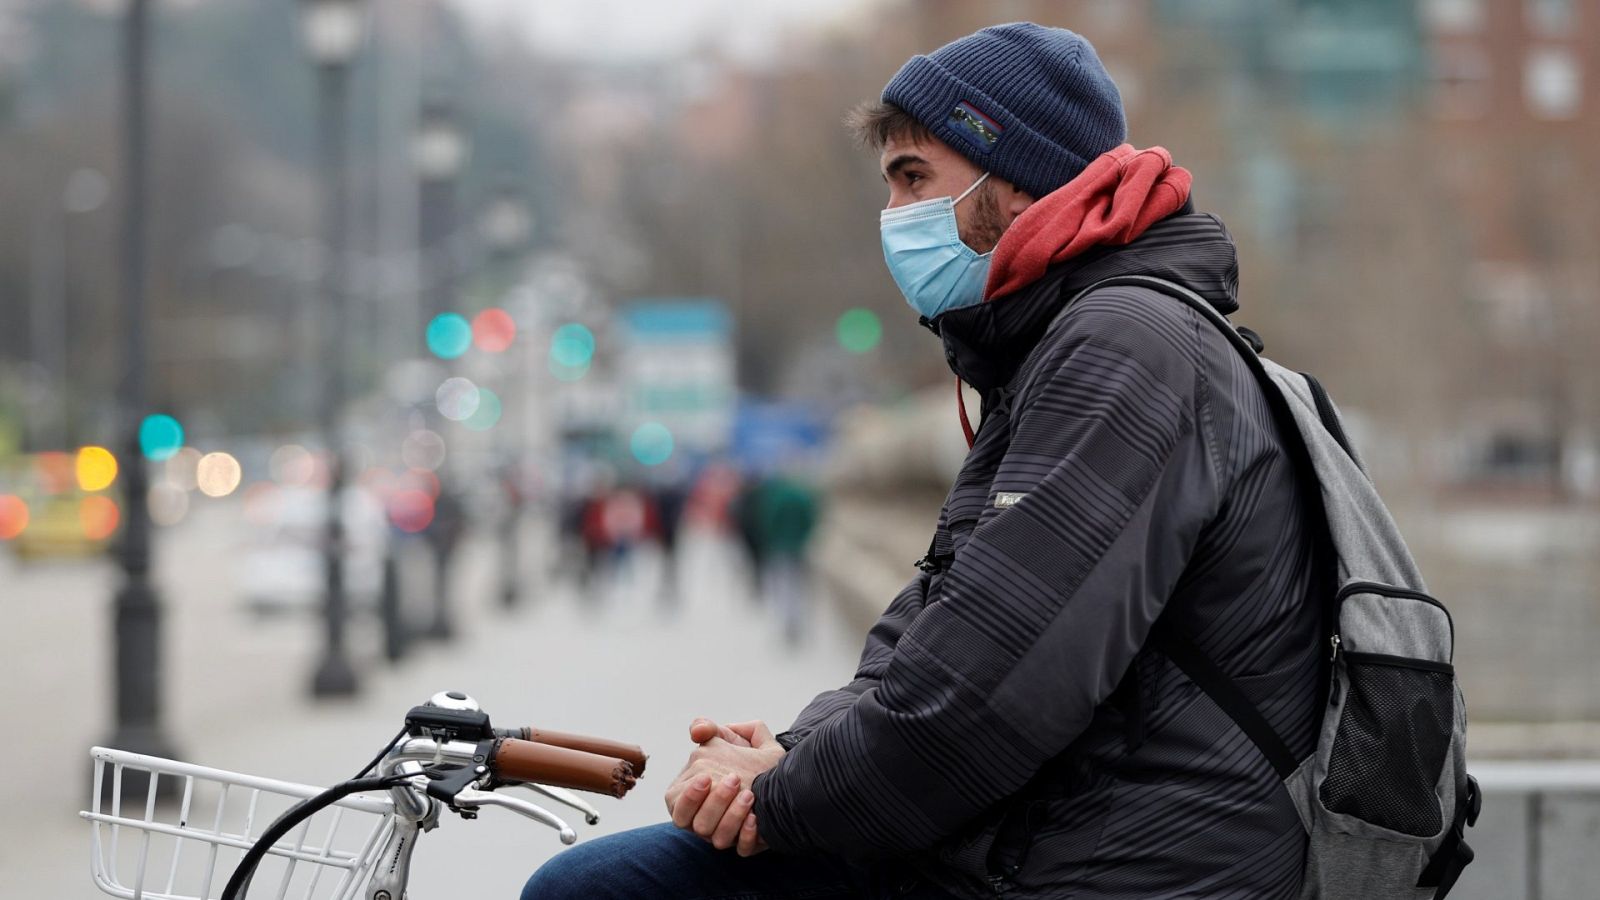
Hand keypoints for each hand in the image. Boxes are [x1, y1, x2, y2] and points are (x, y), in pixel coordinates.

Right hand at [665, 718, 783, 852]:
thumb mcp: (729, 737)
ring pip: (717, 840)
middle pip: (697, 824)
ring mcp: (726, 833)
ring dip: (732, 818)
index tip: (707, 777)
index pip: (677, 804)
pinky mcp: (746, 843)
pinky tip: (755, 819)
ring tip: (749, 795)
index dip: (689, 795)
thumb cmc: (747, 756)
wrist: (781, 773)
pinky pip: (742, 849)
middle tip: (734, 780)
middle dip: (714, 803)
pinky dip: (746, 836)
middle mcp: (706, 818)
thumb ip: (708, 728)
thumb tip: (695, 731)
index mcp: (693, 796)